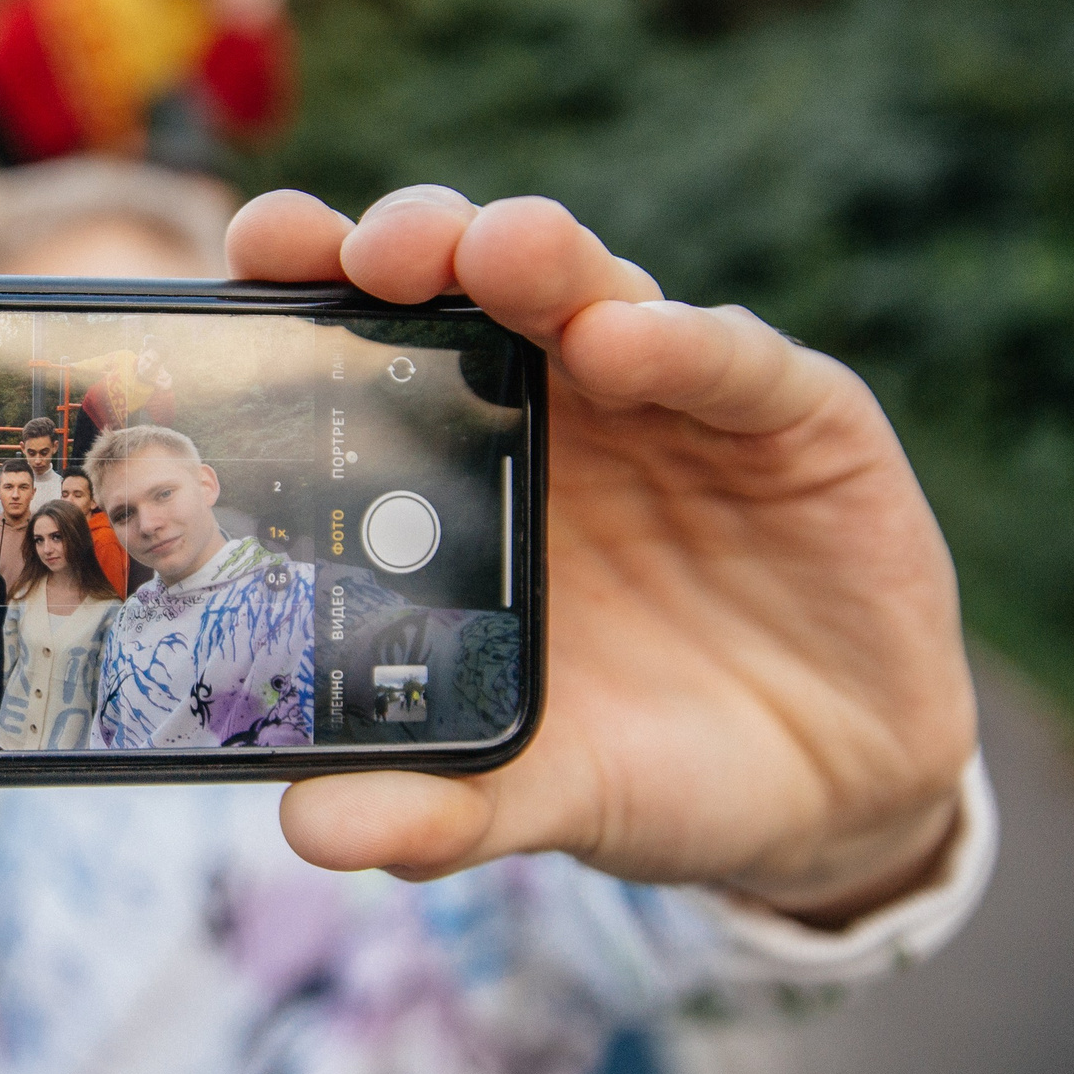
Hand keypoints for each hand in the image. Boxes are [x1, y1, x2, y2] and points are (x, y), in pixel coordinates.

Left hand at [228, 187, 976, 924]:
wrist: (823, 794)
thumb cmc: (642, 752)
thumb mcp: (535, 785)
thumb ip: (434, 804)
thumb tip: (311, 829)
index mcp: (455, 462)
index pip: (367, 344)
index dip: (306, 286)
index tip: (249, 259)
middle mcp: (551, 401)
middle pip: (466, 283)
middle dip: (411, 245)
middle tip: (360, 250)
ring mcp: (671, 396)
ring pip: (593, 290)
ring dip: (538, 258)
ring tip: (493, 251)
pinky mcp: (796, 416)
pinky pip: (732, 361)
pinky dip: (681, 342)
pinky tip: (626, 341)